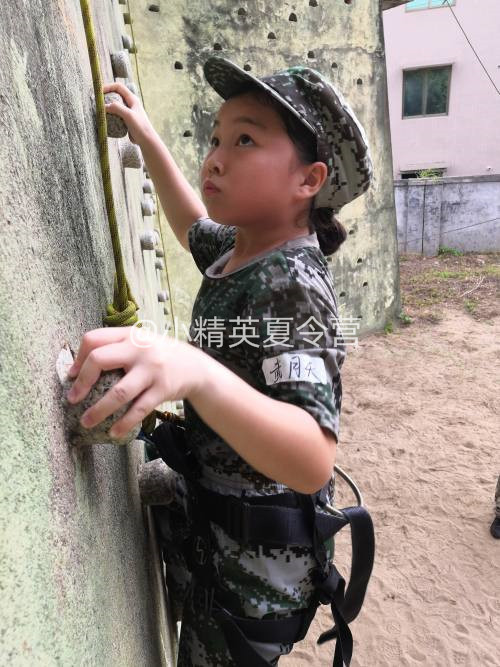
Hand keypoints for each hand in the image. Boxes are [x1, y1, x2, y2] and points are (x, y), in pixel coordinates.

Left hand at [66, 326, 205, 437]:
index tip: (72, 375)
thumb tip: (80, 367)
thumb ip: (117, 348)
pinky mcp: (163, 389)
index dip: (78, 358)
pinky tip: (113, 432)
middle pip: (100, 360)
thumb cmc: (160, 356)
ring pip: (118, 392)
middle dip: (81, 382)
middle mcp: (140, 349)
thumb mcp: (141, 342)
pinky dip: (123, 423)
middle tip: (73, 399)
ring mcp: (152, 369)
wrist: (197, 367)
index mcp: (130, 335)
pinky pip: (138, 410)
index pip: (94, 339)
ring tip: (86, 422)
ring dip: (98, 410)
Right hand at [103, 82, 156, 145]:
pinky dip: (109, 115)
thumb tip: (104, 105)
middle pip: (115, 95)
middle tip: (97, 102)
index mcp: (132, 99)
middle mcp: (130, 104)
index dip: (108, 87)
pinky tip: (105, 119)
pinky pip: (115, 115)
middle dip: (106, 97)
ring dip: (107, 107)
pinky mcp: (126, 120)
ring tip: (99, 111)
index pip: (118, 87)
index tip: (99, 93)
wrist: (146, 140)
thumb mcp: (128, 115)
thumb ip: (117, 108)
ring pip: (114, 106)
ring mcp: (128, 112)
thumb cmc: (140, 127)